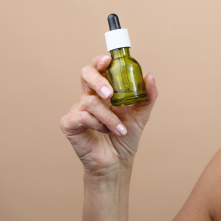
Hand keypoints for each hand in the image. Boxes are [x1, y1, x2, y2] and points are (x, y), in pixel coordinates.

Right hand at [60, 54, 157, 175]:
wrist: (117, 161)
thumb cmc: (126, 135)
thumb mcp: (142, 114)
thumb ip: (147, 95)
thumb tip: (150, 75)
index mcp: (104, 91)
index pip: (98, 69)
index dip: (100, 61)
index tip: (108, 59)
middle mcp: (88, 97)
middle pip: (86, 75)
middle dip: (98, 81)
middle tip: (110, 94)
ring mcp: (77, 109)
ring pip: (90, 102)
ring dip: (109, 117)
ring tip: (120, 129)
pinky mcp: (70, 124)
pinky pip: (83, 117)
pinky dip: (99, 124)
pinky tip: (107, 132)